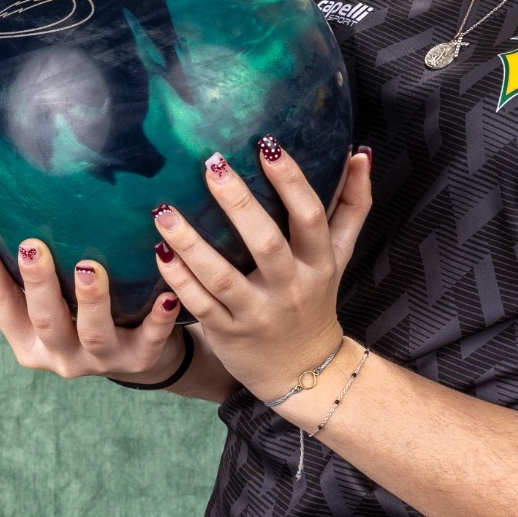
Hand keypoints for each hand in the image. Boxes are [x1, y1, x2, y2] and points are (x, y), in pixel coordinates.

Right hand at [0, 220, 186, 383]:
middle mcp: (59, 354)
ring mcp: (100, 360)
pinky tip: (166, 296)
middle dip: (38, 284)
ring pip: (94, 333)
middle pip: (46, 320)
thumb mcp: (51, 299)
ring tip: (89, 267)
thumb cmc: (82, 312)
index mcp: (29, 338)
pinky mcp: (140, 358)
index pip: (1, 303)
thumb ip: (24, 269)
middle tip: (32, 247)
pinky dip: (158, 319)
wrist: (137, 357)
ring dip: (92, 300)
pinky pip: (150, 339)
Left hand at [152, 137, 374, 402]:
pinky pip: (199, 305)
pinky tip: (157, 251)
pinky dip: (178, 280)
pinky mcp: (227, 333)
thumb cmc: (317, 297)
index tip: (267, 145)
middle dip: (238, 203)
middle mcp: (290, 288)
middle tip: (210, 164)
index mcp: (319, 262)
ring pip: (222, 277)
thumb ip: (352, 204)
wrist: (304, 371)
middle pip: (266, 243)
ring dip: (191, 243)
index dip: (291, 181)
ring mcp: (257, 313)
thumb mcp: (340, 254)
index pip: (310, 216)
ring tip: (164, 210)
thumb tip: (360, 153)